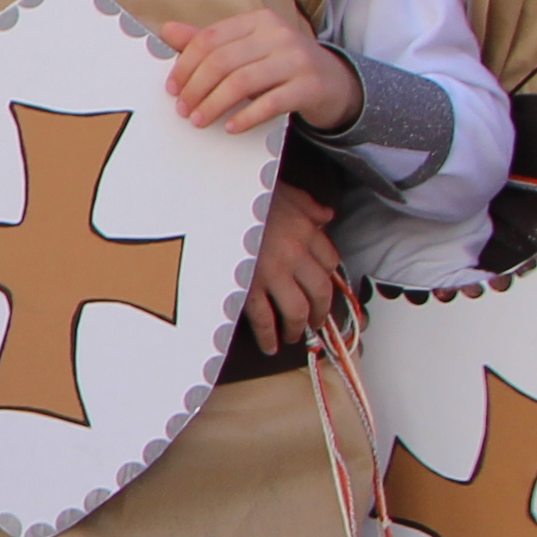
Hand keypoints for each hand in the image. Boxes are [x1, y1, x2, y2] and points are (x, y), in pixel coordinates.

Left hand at [160, 9, 355, 136]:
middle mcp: (279, 34)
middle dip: (196, 88)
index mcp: (259, 20)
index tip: (172, 88)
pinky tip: (230, 127)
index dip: (185, 65)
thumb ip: (210, 42)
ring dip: (214, 105)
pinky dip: (245, 117)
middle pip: (222, 61)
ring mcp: (297, 59)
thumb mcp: (247, 49)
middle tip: (182, 109)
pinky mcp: (310, 86)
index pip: (210, 38)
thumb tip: (168, 30)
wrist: (334, 81)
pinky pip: (270, 103)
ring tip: (199, 120)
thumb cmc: (280, 64)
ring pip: (242, 82)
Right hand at [242, 178, 344, 351]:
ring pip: (296, 309)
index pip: (329, 260)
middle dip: (321, 311)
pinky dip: (268, 336)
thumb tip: (326, 215)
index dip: (330, 277)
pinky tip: (270, 345)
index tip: (325, 287)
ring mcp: (270, 273)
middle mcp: (293, 254)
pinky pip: (263, 318)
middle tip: (318, 320)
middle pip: (320, 290)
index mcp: (303, 230)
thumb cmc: (241, 192)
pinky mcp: (246, 286)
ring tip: (294, 335)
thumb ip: (307, 205)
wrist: (206, 199)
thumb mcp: (281, 191)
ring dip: (298, 327)